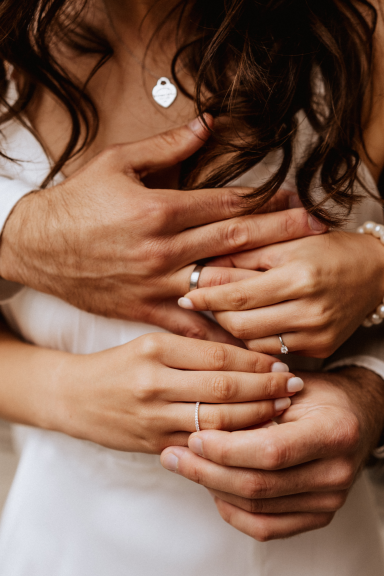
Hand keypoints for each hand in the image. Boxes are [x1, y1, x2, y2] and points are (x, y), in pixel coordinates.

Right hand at [0, 119, 324, 344]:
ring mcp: (156, 284)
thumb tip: (206, 126)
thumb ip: (165, 147)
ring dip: (261, 279)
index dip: (265, 197)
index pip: (224, 203)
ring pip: (220, 283)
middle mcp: (162, 250)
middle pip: (234, 240)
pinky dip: (221, 330)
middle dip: (279, 233)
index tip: (294, 196)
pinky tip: (248, 334)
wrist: (36, 248)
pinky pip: (191, 324)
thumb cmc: (74, 205)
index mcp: (157, 211)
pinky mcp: (146, 310)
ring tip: (294, 278)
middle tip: (314, 229)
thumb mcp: (115, 163)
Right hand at [54, 333, 299, 452]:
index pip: (219, 355)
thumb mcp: (150, 343)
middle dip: (265, 388)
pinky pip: (201, 444)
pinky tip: (254, 436)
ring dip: (256, 416)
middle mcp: (154, 382)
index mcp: (156, 349)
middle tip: (294, 387)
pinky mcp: (153, 443)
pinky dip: (231, 441)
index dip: (256, 362)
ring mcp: (153, 416)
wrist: (73, 396)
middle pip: (224, 387)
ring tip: (282, 409)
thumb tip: (245, 352)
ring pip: (217, 420)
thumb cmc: (117, 365)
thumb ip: (193, 346)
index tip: (281, 363)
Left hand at [160, 367, 383, 539]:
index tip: (193, 437)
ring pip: (257, 508)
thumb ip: (254, 403)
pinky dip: (233, 511)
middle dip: (207, 471)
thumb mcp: (290, 385)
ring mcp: (329, 500)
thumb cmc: (317, 394)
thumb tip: (202, 420)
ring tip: (185, 467)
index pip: (270, 451)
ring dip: (213, 489)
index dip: (226, 448)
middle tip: (174, 455)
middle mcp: (336, 472)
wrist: (354, 416)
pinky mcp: (318, 515)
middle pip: (259, 485)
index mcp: (333, 432)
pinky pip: (266, 527)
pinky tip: (212, 490)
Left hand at [179, 231, 383, 355]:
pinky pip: (274, 350)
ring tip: (226, 311)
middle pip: (241, 325)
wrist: (374, 272)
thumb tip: (203, 271)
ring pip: (254, 342)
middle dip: (215, 314)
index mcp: (299, 277)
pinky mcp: (322, 349)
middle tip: (204, 303)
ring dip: (233, 328)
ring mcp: (317, 335)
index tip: (185, 297)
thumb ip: (244, 257)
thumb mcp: (286, 243)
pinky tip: (252, 324)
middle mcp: (310, 310)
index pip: (238, 295)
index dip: (207, 297)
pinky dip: (256, 339)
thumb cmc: (327, 250)